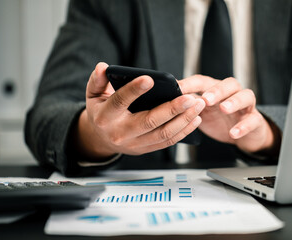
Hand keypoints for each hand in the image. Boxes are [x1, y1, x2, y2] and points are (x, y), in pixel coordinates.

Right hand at [73, 63, 204, 160]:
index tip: (150, 79)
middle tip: (190, 98)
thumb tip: (103, 67)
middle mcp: (121, 133)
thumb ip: (98, 80)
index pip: (120, 101)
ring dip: (184, 120)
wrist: (101, 139)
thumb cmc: (101, 112)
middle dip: (172, 109)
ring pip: (163, 134)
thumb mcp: (93, 95)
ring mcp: (135, 144)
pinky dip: (183, 131)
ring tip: (198, 105)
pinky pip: (168, 142)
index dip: (134, 90)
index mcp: (106, 117)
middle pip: (150, 121)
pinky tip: (195, 119)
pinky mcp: (146, 149)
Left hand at [178, 75, 279, 155]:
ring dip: (234, 101)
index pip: (203, 81)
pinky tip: (234, 133)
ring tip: (224, 108)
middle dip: (216, 90)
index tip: (177, 88)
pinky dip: (243, 126)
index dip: (190, 84)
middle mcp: (231, 94)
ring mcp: (245, 106)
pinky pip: (252, 120)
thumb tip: (165, 101)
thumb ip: (187, 105)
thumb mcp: (200, 112)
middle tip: (206, 98)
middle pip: (228, 84)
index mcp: (215, 90)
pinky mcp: (255, 119)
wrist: (243, 134)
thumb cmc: (218, 119)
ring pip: (245, 96)